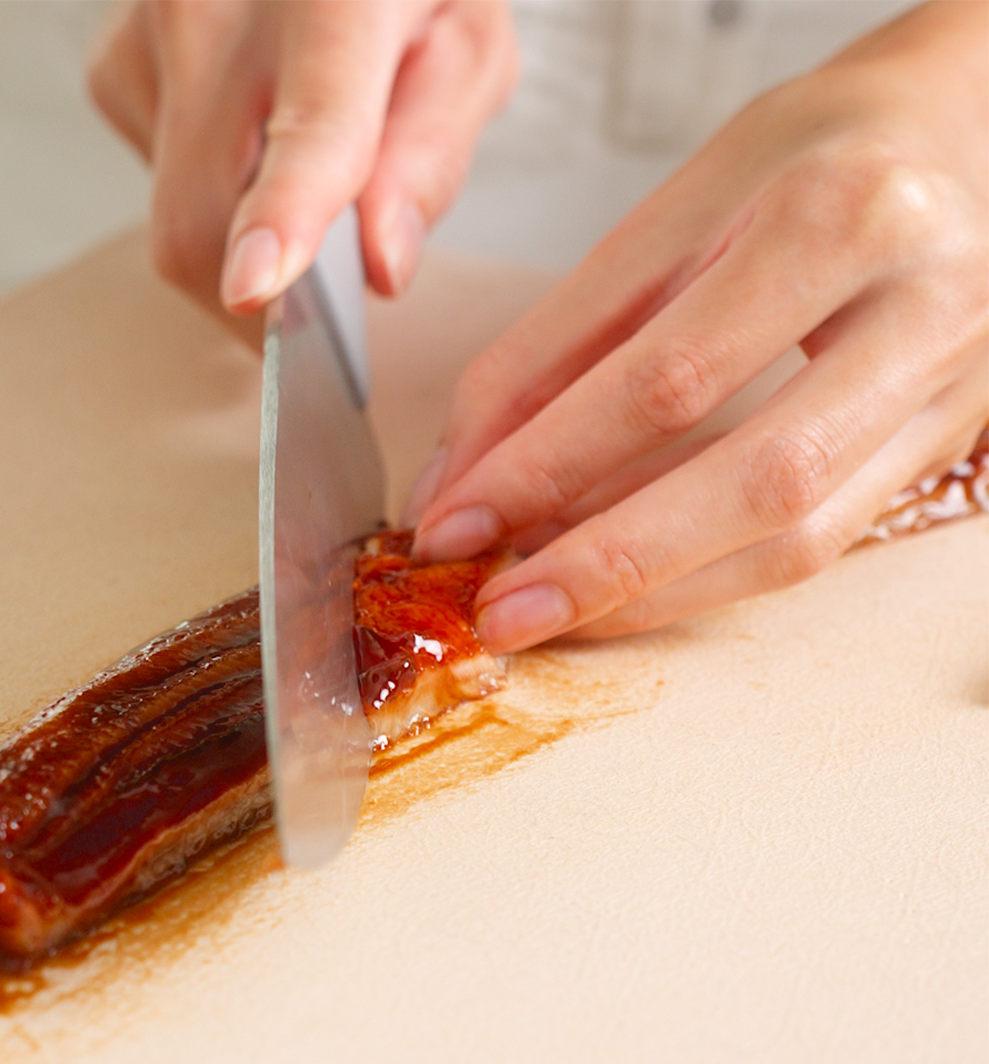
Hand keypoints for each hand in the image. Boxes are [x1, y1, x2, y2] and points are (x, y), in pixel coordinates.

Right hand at [88, 0, 517, 340]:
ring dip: (243, 249)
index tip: (254, 288)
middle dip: (262, 310)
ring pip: (179, 224)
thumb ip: (431, 158)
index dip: (281, 215)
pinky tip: (250, 146)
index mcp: (334, 0)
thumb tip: (382, 269)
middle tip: (321, 318)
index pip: (308, 126)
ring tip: (297, 178)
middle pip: (207, 219)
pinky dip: (216, 206)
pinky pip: (161, 194)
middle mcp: (216, 11)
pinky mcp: (115, 70)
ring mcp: (146, 38)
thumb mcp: (465, 50)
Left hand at [409, 1, 987, 651]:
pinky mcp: (939, 442)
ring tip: (547, 609)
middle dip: (598, 559)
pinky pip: (815, 543)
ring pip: (789, 533)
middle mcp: (910, 300)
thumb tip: (467, 466)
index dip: (537, 463)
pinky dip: (704, 580)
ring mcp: (944, 382)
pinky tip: (626, 590)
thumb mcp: (681, 209)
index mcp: (829, 213)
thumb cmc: (816, 156)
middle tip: (497, 608)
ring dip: (649, 590)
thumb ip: (568, 339)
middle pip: (742, 474)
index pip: (658, 371)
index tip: (449, 519)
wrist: (974, 134)